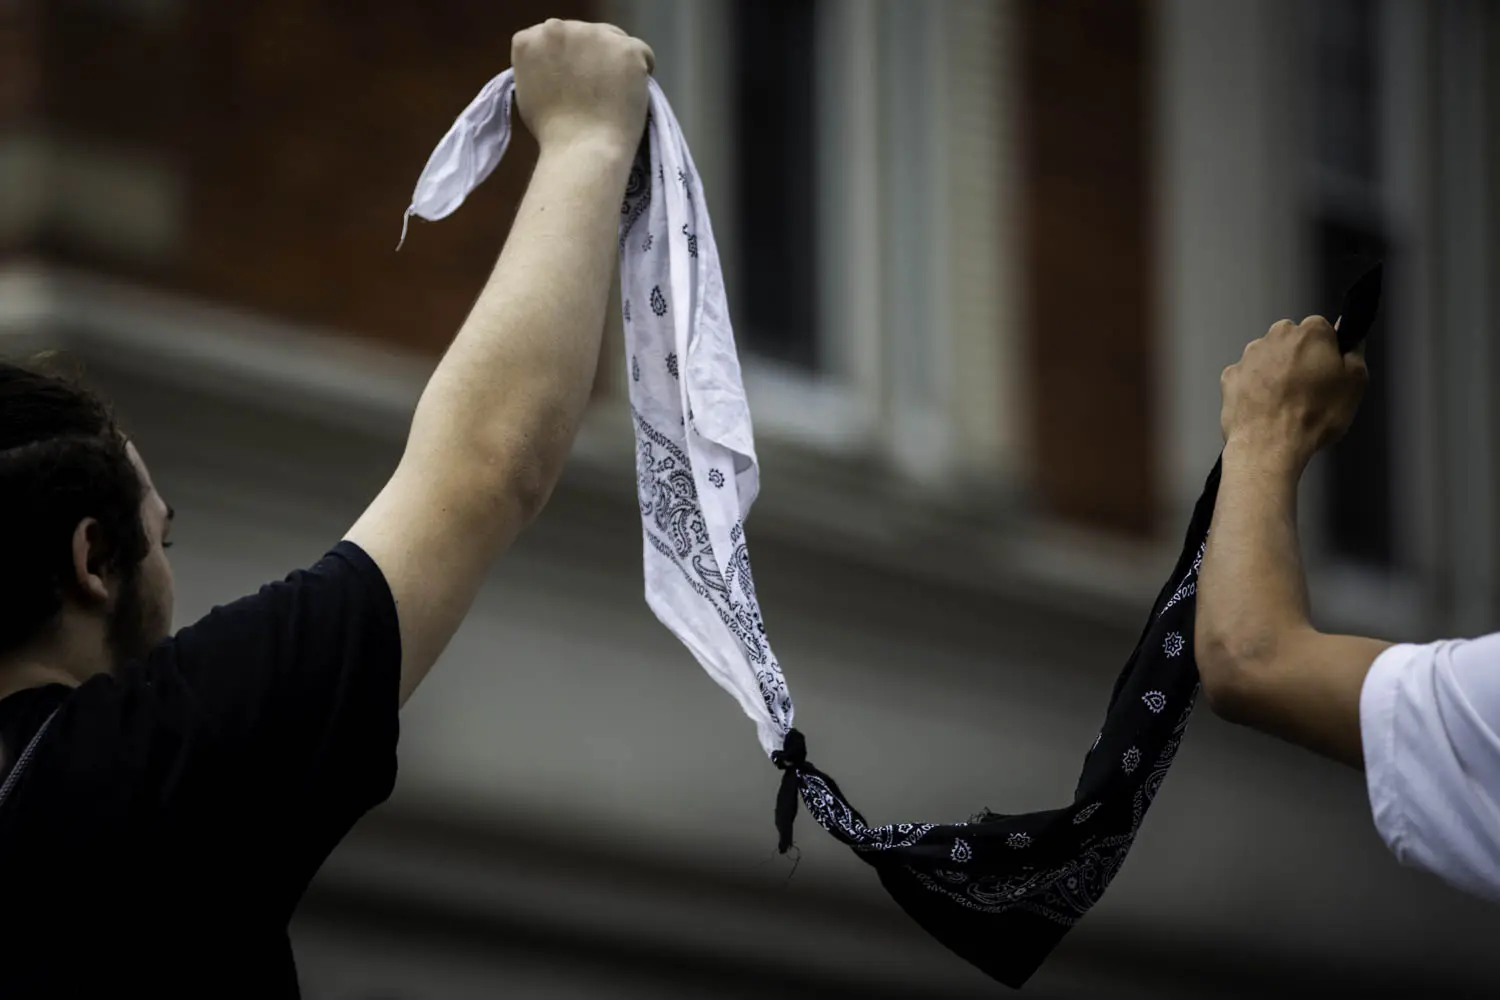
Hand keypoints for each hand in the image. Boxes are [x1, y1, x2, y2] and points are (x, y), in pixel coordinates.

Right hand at [511, 19, 653, 155]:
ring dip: (615, 60)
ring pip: (612, 39)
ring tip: (614, 94)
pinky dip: (641, 71)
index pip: (554, 38)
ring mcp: (594, 35)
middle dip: (591, 56)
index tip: (572, 83)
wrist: (582, 149)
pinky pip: (640, 52)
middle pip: (583, 34)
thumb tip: (556, 65)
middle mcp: (557, 28)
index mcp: (528, 40)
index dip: (567, 60)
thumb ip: (540, 68)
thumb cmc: (552, 133)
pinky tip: (631, 93)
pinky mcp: (627, 48)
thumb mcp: (527, 93)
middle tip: (597, 90)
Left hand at [1219, 316, 1367, 472]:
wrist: (1269, 445)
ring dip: (1275, 372)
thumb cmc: (1315, 415)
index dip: (1327, 351)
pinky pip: (1246, 376)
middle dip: (1299, 358)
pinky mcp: (1229, 376)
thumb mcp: (1355, 384)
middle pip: (1291, 341)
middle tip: (1307, 389)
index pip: (1322, 330)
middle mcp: (1275, 336)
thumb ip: (1355, 353)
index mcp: (1310, 333)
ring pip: (1267, 357)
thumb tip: (1351, 339)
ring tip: (1283, 403)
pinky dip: (1253, 387)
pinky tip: (1262, 407)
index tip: (1328, 372)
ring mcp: (1248, 356)